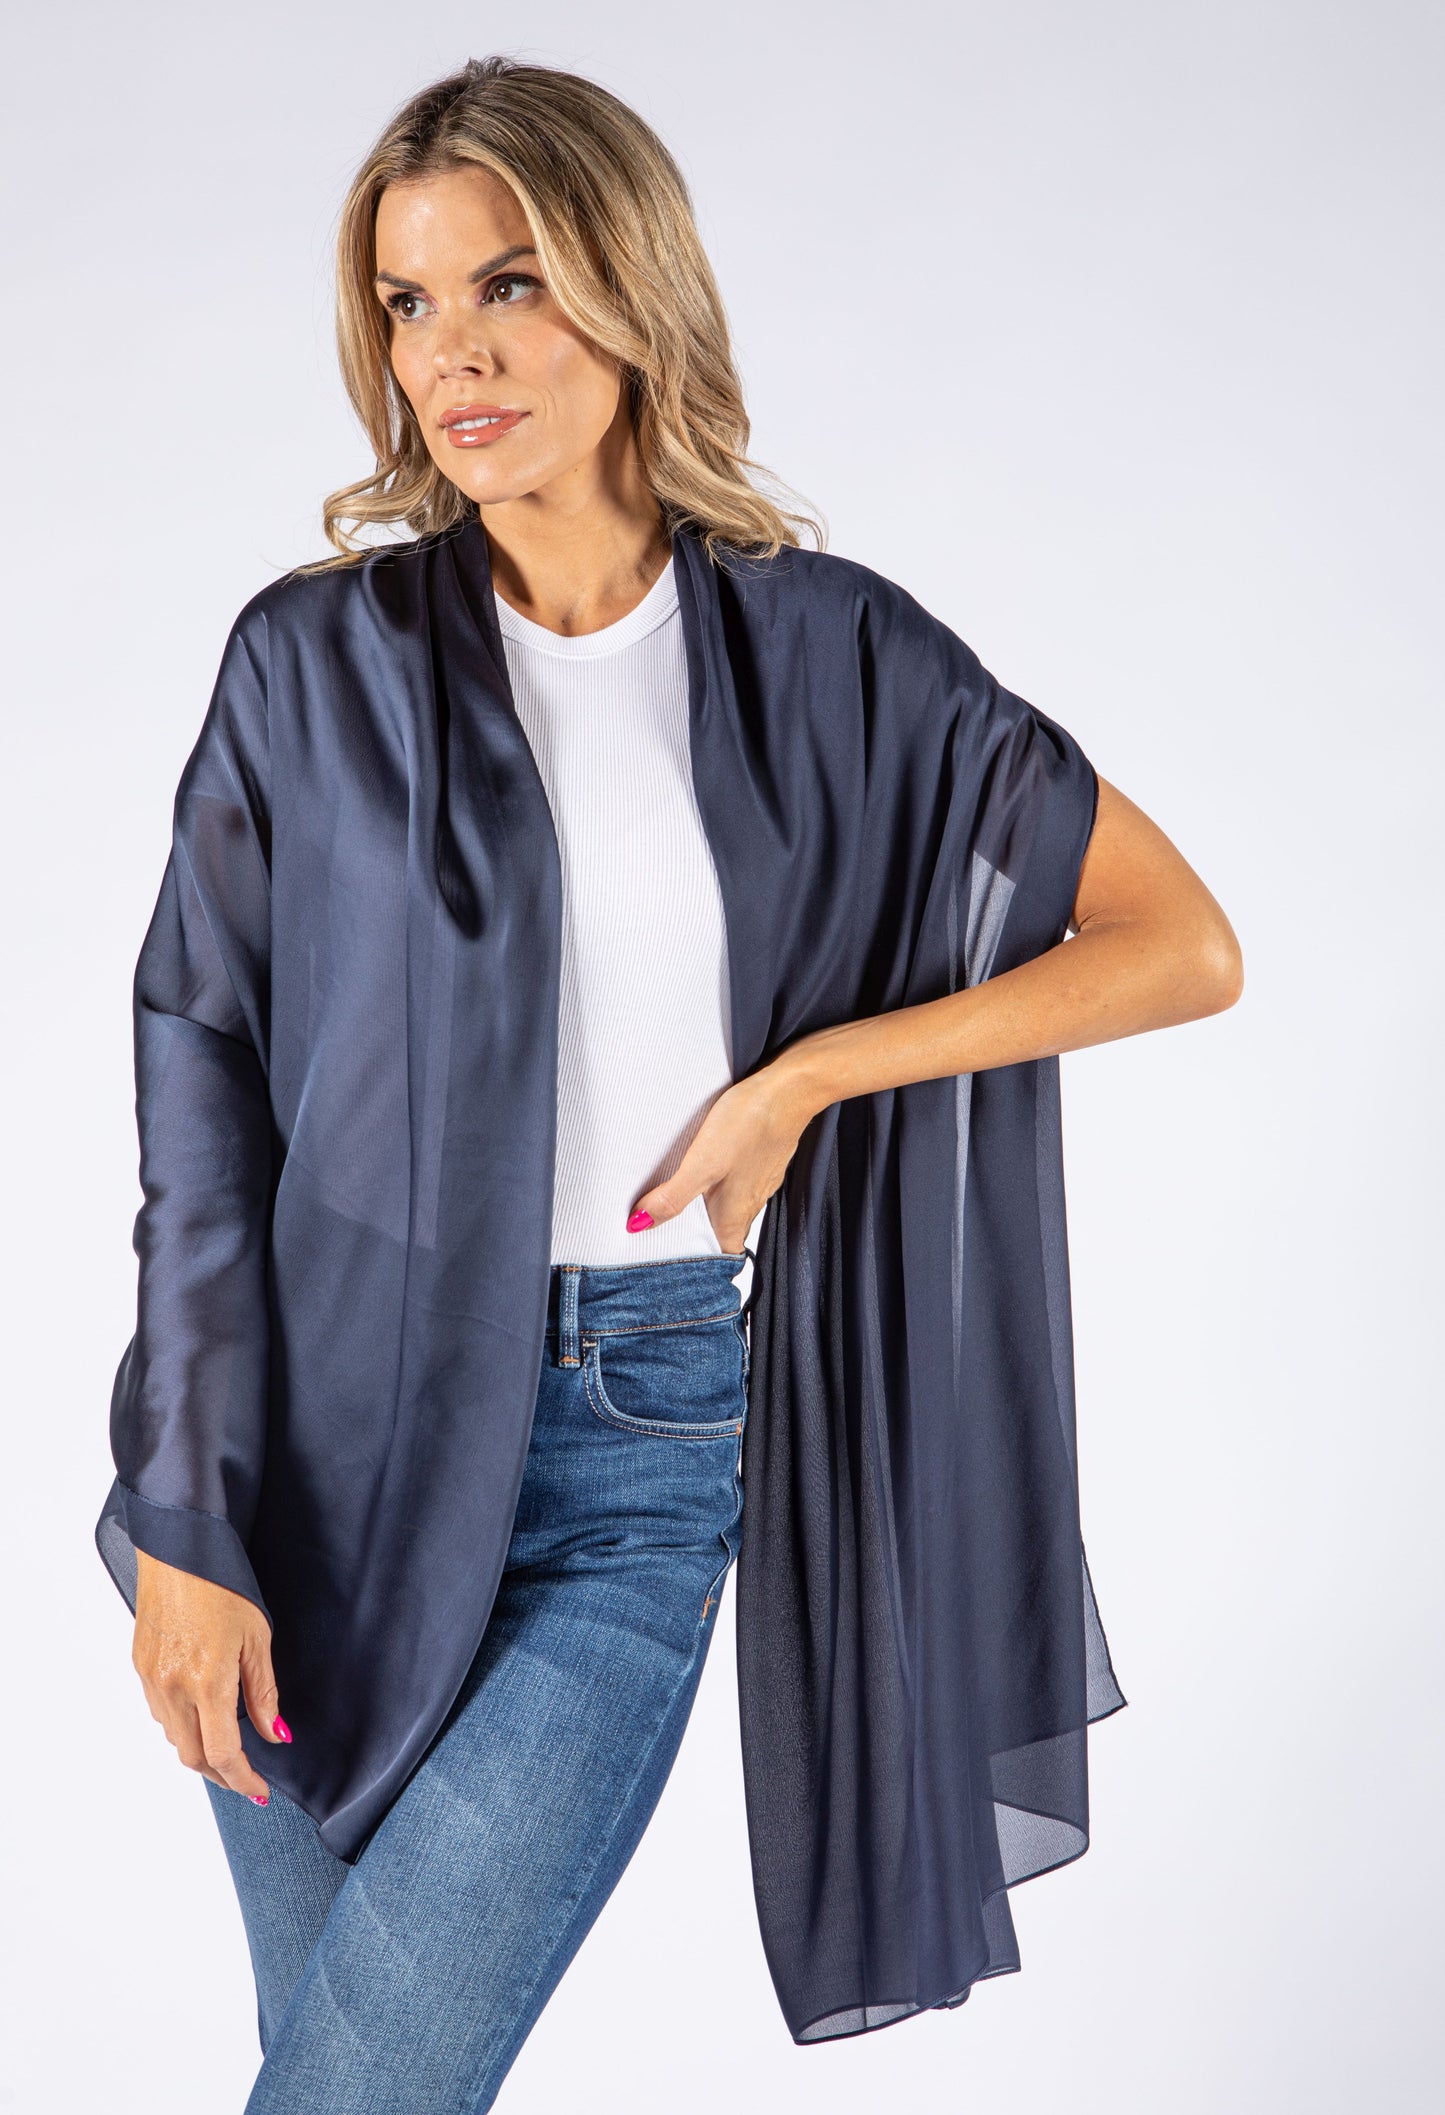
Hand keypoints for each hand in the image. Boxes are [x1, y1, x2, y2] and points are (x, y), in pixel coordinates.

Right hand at [132, 1550, 290, 1804]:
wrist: (178, 1552)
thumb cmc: (223, 1585)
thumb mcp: (257, 1638)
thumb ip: (264, 1693)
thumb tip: (276, 1735)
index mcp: (206, 1681)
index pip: (223, 1753)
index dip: (243, 1780)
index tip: (261, 1791)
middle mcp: (173, 1688)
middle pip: (194, 1757)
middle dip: (222, 1775)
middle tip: (247, 1778)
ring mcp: (152, 1680)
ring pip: (174, 1738)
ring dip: (200, 1752)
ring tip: (228, 1750)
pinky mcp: (140, 1668)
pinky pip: (161, 1714)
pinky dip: (182, 1727)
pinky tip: (202, 1716)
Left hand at [627, 1060, 817, 1253]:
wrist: (789, 1090)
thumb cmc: (750, 1124)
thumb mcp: (701, 1164)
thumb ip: (672, 1198)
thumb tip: (639, 1224)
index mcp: (734, 1216)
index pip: (721, 1257)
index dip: (701, 1264)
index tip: (675, 1261)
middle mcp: (749, 1204)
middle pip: (721, 1232)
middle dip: (695, 1234)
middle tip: (664, 1226)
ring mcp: (758, 1182)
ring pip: (728, 1206)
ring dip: (704, 1206)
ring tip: (676, 1195)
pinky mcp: (761, 1160)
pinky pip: (736, 1181)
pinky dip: (718, 1181)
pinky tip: (705, 1164)